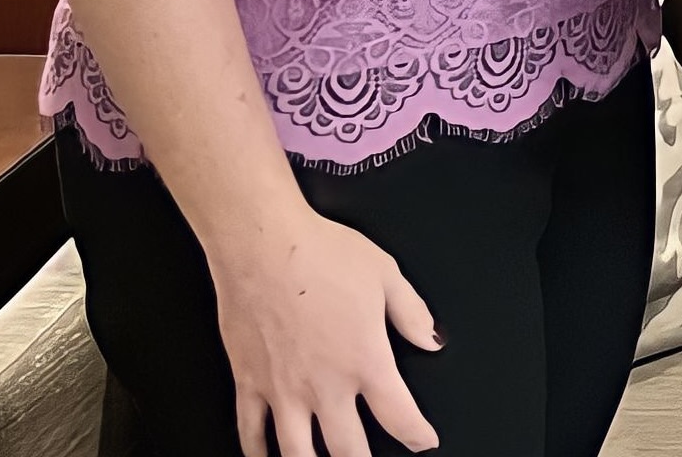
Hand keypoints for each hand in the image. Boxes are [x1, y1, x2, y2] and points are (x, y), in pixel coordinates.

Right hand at [207, 207, 438, 456]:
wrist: (264, 246)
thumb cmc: (323, 253)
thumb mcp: (386, 275)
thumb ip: (412, 314)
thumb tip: (432, 339)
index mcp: (365, 360)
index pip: (400, 416)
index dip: (417, 435)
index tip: (424, 442)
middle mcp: (325, 385)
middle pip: (349, 450)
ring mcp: (283, 390)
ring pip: (297, 453)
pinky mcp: (249, 382)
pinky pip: (250, 432)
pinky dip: (257, 452)